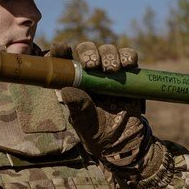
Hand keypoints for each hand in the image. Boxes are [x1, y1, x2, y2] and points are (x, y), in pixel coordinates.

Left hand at [52, 42, 156, 175]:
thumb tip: (66, 90)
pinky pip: (128, 56)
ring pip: (107, 50)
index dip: (60, 50)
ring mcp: (109, 71)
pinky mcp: (128, 73)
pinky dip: (127, 56)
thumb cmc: (97, 132)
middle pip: (86, 50)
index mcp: (73, 82)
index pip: (63, 60)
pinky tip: (127, 64)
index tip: (61, 48)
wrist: (124, 140)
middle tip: (92, 65)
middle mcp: (90, 73)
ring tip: (112, 70)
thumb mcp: (84, 122)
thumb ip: (77, 106)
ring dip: (109, 55)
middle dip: (89, 53)